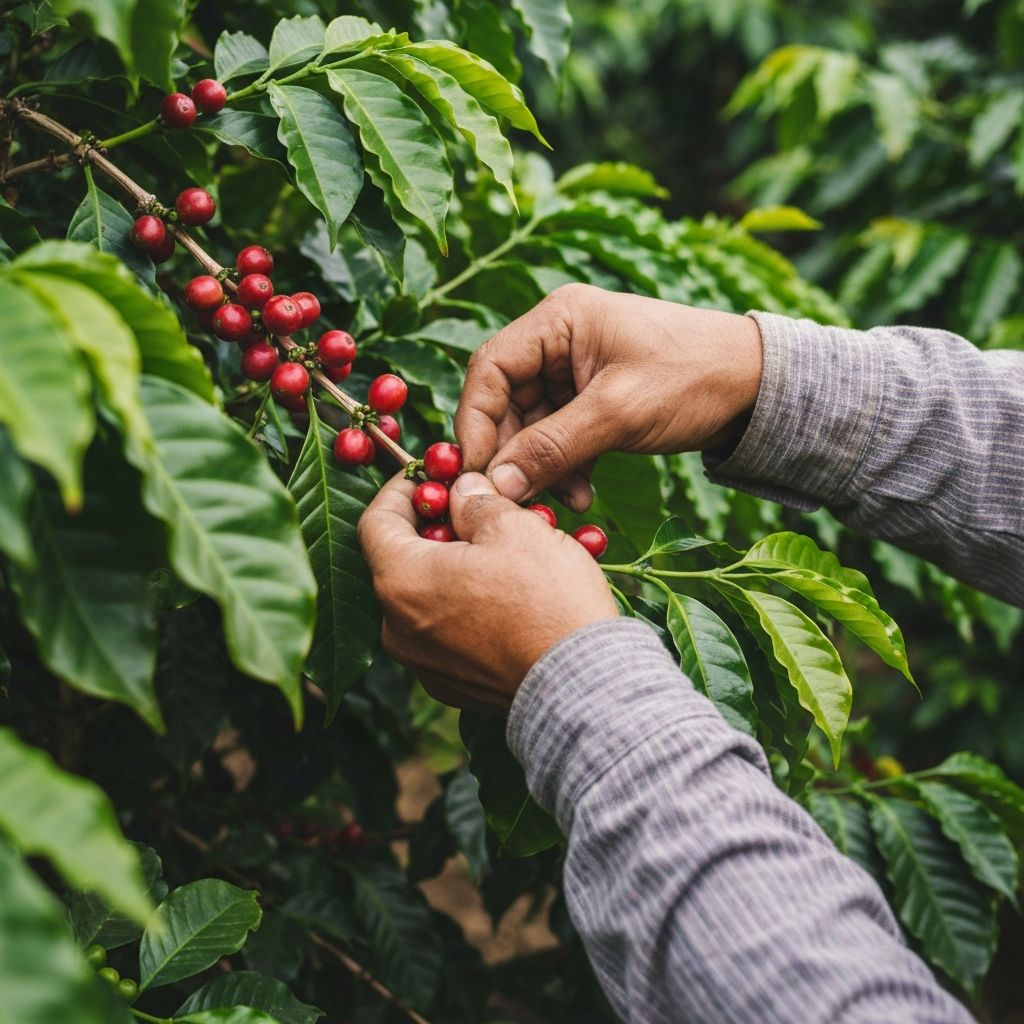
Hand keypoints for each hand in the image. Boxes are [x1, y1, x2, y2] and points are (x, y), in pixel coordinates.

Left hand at [357, 471, 617, 710]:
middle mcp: (397, 629)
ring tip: (498, 554)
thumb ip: (476, 502)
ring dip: (452, 571)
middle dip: (433, 531)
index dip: (401, 490)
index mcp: (400, 581)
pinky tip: (506, 599)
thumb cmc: (547, 601)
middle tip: (471, 510)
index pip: (375, 521)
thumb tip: (461, 492)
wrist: (583, 687)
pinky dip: (466, 610)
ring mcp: (423, 664)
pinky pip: (448, 635)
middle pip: (400, 562)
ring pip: (426, 600)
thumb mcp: (515, 528)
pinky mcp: (452, 687)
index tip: (429, 476)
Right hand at [455, 284, 762, 510]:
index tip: (476, 472)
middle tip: (515, 499)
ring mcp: (575, 371)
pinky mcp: (592, 399)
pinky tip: (580, 494)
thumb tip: (497, 485)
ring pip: (531, 425)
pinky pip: (559, 436)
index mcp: (560, 320)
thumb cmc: (694, 378)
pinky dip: (563, 467)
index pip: (490, 368)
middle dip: (511, 453)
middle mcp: (559, 340)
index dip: (475, 422)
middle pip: (506, 401)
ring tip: (562, 502)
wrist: (758, 386)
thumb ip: (554, 448)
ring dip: (540, 467)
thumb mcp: (619, 413)